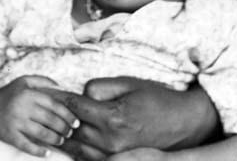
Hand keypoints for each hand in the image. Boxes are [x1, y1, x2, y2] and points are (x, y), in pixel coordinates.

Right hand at [0, 75, 79, 156]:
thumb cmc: (11, 94)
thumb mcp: (24, 81)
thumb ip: (43, 81)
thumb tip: (63, 87)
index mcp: (28, 93)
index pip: (53, 104)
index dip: (67, 114)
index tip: (76, 122)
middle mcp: (22, 107)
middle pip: (50, 120)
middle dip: (63, 128)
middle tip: (70, 132)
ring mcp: (15, 122)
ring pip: (41, 133)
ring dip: (55, 139)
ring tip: (61, 140)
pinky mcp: (10, 136)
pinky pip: (27, 146)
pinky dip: (38, 151)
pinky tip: (47, 153)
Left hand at [60, 77, 219, 160]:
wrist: (184, 122)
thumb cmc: (156, 98)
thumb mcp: (128, 83)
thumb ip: (101, 87)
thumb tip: (81, 93)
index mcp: (112, 117)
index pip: (75, 108)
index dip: (61, 98)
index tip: (52, 92)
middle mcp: (111, 141)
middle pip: (73, 130)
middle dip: (63, 117)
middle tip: (52, 107)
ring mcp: (116, 155)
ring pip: (79, 149)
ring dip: (69, 136)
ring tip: (60, 123)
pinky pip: (91, 160)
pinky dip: (80, 150)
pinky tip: (76, 140)